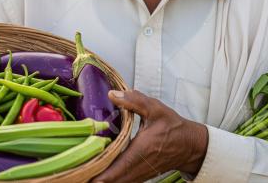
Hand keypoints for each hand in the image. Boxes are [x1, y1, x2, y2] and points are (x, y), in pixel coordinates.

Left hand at [92, 90, 207, 182]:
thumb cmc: (173, 126)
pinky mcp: (141, 175)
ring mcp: (140, 173)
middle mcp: (139, 166)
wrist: (190, 144)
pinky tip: (99, 171)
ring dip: (102, 179)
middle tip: (77, 171)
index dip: (99, 175)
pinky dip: (111, 178)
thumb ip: (134, 100)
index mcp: (141, 150)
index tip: (83, 171)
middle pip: (112, 181)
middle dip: (94, 178)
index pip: (116, 169)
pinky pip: (123, 181)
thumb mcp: (155, 108)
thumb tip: (112, 94)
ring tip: (84, 171)